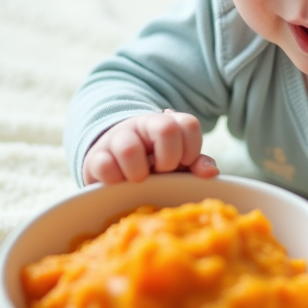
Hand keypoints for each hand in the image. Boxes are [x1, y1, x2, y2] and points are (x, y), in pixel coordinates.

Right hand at [83, 109, 218, 184]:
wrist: (114, 165)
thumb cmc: (152, 165)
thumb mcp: (177, 164)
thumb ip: (196, 164)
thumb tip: (211, 172)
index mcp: (168, 124)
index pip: (189, 125)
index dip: (191, 150)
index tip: (183, 164)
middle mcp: (143, 125)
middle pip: (166, 128)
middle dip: (169, 158)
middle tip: (161, 171)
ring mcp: (117, 137)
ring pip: (130, 147)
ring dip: (138, 172)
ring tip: (138, 179)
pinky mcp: (95, 156)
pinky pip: (104, 166)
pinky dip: (114, 179)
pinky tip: (118, 183)